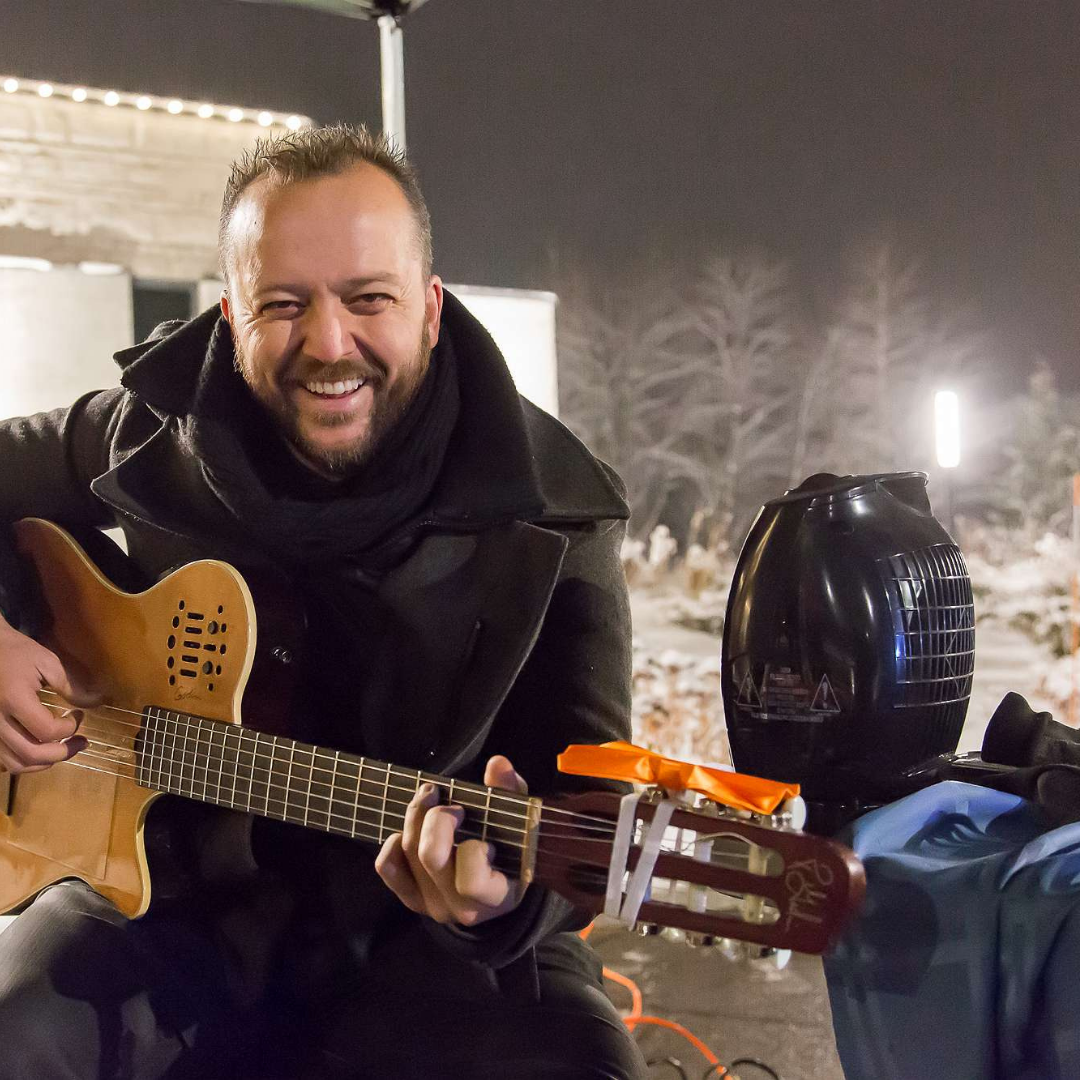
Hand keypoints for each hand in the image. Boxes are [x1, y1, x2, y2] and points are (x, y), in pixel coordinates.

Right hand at [0, 622, 94, 773]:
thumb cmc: (15, 652)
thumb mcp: (47, 662)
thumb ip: (70, 686)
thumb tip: (96, 702)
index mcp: (14, 700)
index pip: (47, 730)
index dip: (70, 727)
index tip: (80, 715)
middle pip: (31, 754)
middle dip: (63, 753)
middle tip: (82, 742)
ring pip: (16, 764)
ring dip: (44, 762)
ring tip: (63, 749)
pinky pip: (4, 760)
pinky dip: (25, 761)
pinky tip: (39, 748)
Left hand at [375, 755, 527, 926]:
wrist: (498, 885)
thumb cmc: (513, 848)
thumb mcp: (521, 821)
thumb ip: (511, 793)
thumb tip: (498, 764)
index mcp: (497, 895)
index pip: (472, 881)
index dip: (471, 849)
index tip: (479, 828)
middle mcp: (463, 908)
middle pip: (431, 857)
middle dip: (435, 818)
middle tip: (444, 798)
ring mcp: (435, 906)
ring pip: (409, 854)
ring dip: (415, 817)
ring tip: (429, 797)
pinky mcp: (414, 899)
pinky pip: (389, 868)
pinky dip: (392, 844)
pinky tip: (407, 829)